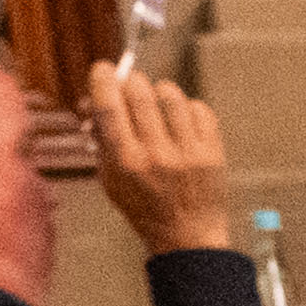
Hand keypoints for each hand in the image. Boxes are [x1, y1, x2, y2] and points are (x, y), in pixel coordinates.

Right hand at [82, 60, 233, 258]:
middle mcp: (157, 155)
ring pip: (172, 95)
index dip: (103, 80)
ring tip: (156, 101)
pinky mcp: (213, 152)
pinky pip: (200, 109)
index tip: (103, 69)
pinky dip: (187, 107)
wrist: (187, 237)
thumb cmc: (144, 206)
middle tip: (129, 84)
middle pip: (140, 94)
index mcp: (126, 161)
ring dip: (160, 90)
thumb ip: (101, 140)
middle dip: (130, 81)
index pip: (109, 107)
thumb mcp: (110, 179)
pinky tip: (181, 119)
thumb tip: (92, 101)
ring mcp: (188, 153)